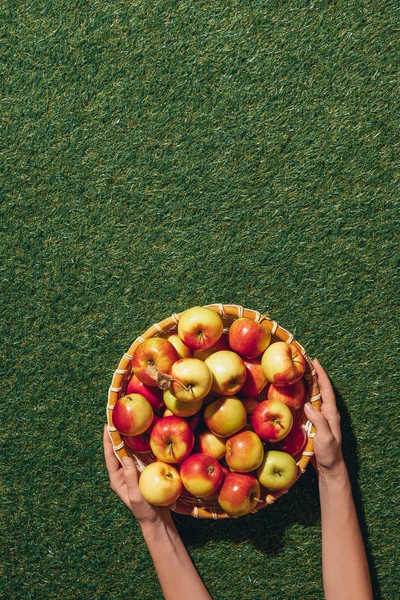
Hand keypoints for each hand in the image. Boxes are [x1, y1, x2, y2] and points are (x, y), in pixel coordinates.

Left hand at [103, 425, 172, 526]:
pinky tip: (143, 436)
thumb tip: (125, 458)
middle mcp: (123, 474)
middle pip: (117, 451)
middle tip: (117, 419)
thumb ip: (130, 477)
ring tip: (127, 423)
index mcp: (117, 479)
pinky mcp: (143, 472)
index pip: (110, 457)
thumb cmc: (145, 510)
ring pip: (128, 452)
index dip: (108, 442)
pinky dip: (139, 445)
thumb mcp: (136, 495)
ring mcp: (133, 472)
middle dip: (116, 436)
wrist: (157, 520)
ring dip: (127, 438)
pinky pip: (139, 456)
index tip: (107, 427)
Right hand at [304, 359, 344, 475]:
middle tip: (304, 363)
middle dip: (314, 375)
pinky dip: (303, 397)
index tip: (314, 361)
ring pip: (314, 397)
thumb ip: (319, 420)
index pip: (326, 389)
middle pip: (320, 389)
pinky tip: (294, 396)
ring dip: (308, 385)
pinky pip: (309, 406)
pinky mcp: (314, 424)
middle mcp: (327, 413)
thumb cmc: (329, 453)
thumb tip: (307, 404)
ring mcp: (321, 418)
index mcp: (331, 413)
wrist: (329, 469)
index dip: (321, 375)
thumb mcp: (325, 437)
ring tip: (298, 374)